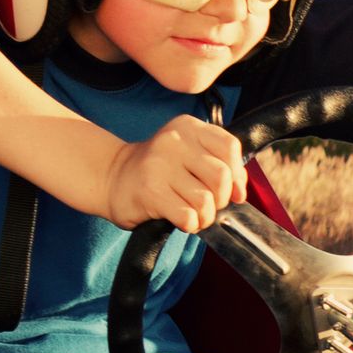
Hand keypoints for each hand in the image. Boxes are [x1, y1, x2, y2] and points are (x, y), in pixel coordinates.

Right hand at [105, 114, 245, 232]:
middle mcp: (173, 141)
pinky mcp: (150, 191)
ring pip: (206, 201)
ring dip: (205, 216)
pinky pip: (188, 217)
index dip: (237, 175)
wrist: (112, 177)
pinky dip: (190, 225)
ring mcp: (159, 165)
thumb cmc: (159, 170)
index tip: (230, 190)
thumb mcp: (190, 154)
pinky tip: (179, 219)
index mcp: (188, 127)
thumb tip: (240, 193)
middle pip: (221, 176)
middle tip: (208, 203)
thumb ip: (220, 166)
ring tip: (192, 213)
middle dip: (221, 199)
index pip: (230, 148)